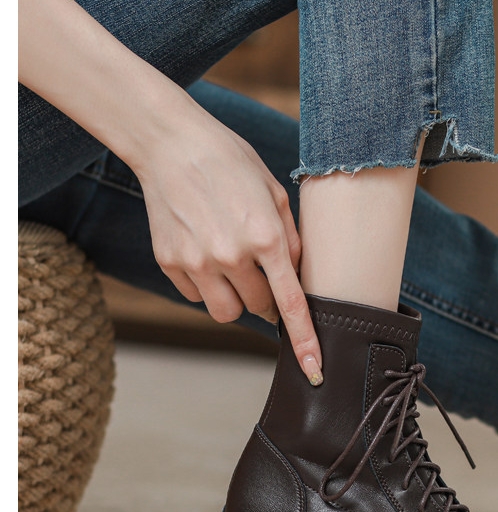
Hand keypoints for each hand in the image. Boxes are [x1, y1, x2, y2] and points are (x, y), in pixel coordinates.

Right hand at [136, 107, 323, 384]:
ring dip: (234, 298)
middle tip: (256, 264)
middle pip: (258, 308)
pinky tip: (202, 249)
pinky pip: (196, 296)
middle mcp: (230, 255)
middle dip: (264, 295)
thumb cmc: (230, 163)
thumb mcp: (274, 193)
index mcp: (265, 237)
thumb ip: (291, 240)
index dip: (303, 340)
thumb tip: (297, 280)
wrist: (170, 143)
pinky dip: (204, 283)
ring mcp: (197, 261)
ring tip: (228, 262)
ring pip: (226, 312)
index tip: (313, 368)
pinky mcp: (170, 262)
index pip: (289, 303)